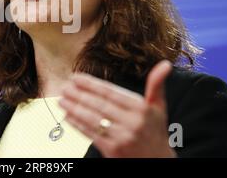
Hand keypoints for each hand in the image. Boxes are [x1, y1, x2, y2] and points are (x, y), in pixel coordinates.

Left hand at [59, 60, 176, 157]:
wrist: (157, 162)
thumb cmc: (154, 130)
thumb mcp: (159, 107)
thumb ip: (157, 85)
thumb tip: (165, 64)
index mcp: (141, 108)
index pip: (111, 92)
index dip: (91, 84)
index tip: (76, 77)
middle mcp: (132, 122)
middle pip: (99, 104)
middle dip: (78, 94)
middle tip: (64, 86)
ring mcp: (122, 137)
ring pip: (92, 119)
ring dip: (74, 108)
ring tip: (61, 99)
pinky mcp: (113, 150)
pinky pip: (91, 134)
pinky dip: (77, 125)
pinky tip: (67, 117)